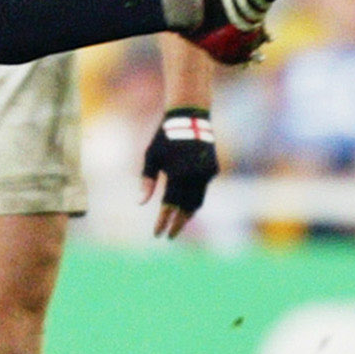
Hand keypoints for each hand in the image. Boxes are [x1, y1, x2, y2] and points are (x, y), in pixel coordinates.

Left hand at [139, 107, 217, 236]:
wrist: (190, 118)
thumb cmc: (165, 137)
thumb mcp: (151, 157)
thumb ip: (147, 181)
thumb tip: (141, 203)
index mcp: (178, 173)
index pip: (169, 206)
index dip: (163, 222)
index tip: (157, 234)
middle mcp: (195, 176)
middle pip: (186, 209)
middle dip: (177, 224)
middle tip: (170, 236)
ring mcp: (207, 173)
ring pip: (198, 201)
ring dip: (187, 214)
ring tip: (178, 224)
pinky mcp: (214, 170)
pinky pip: (203, 189)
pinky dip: (194, 198)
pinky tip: (187, 205)